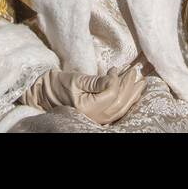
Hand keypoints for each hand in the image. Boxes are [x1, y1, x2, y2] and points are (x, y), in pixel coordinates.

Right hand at [21, 66, 145, 125]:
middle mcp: (94, 117)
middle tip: (136, 72)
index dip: (116, 81)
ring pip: (120, 109)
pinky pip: (116, 111)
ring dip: (131, 95)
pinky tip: (132, 94)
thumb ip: (96, 81)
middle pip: (119, 103)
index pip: (110, 95)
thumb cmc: (58, 85)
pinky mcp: (98, 117)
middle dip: (129, 87)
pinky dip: (126, 102)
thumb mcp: (76, 79)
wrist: (46, 94)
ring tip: (141, 82)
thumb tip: (114, 77)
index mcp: (87, 109)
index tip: (114, 69)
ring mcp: (97, 119)